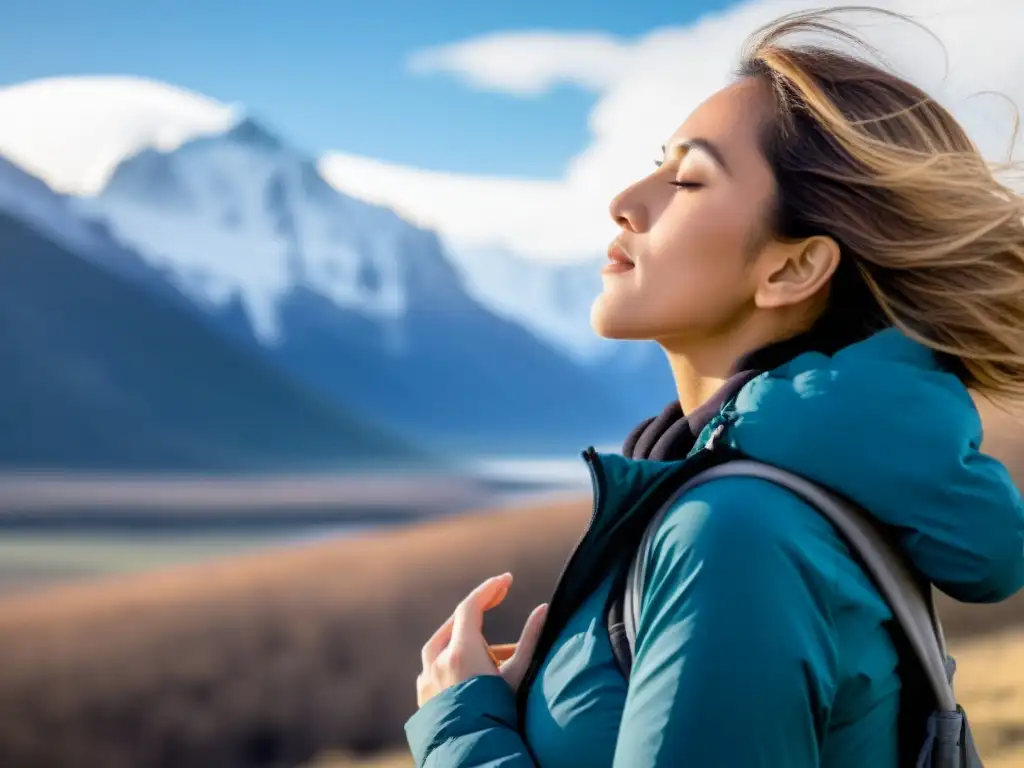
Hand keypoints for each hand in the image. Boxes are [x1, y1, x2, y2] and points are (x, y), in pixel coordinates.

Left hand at [416, 573, 546, 706]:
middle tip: (498, 600)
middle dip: (477, 611)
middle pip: (455, 623)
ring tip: (488, 648)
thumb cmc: (499, 715)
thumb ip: (531, 640)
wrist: (471, 754)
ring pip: (441, 644)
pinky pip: (434, 666)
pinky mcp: (423, 696)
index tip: (507, 580)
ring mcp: (425, 679)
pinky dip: (451, 658)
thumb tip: (544, 609)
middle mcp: (436, 661)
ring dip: (463, 637)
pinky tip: (468, 670)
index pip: (470, 606)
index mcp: (459, 652)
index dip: (490, 589)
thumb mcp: (518, 676)